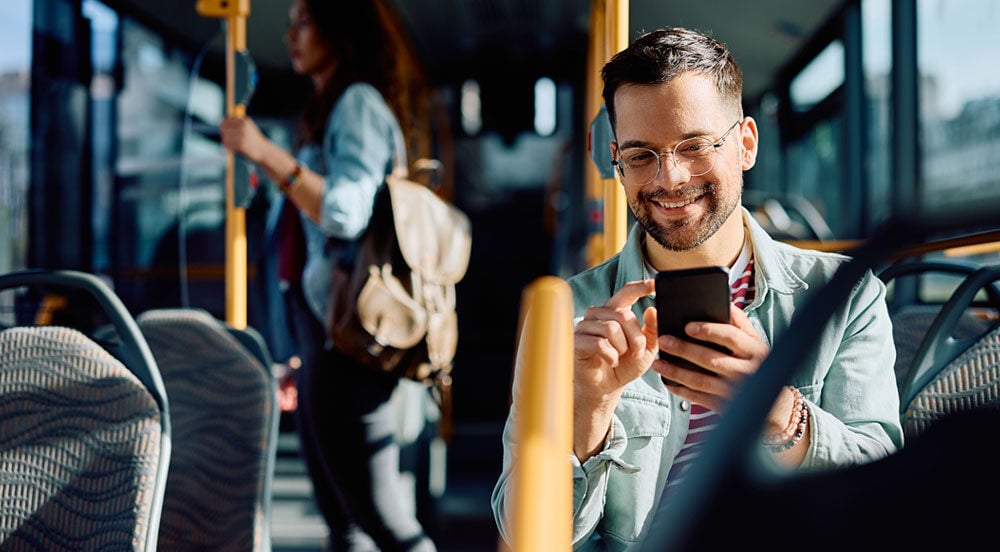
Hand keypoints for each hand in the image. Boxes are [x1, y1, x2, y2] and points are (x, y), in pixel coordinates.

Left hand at [219, 116, 268, 162]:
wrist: (263, 151)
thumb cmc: (254, 139)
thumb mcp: (249, 127)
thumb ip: (238, 122)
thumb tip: (224, 120)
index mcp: (244, 122)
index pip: (227, 121)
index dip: (223, 124)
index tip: (223, 128)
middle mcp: (243, 128)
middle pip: (225, 129)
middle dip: (224, 133)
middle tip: (225, 136)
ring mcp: (242, 137)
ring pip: (226, 137)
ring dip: (225, 140)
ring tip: (228, 142)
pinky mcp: (241, 146)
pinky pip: (229, 145)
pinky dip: (228, 146)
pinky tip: (231, 148)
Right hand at [573, 279, 657, 408]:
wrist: (606, 387)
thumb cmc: (624, 366)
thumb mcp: (645, 350)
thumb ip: (652, 331)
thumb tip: (653, 310)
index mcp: (614, 311)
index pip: (626, 293)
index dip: (640, 287)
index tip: (654, 284)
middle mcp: (598, 314)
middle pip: (622, 315)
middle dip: (635, 337)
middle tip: (637, 353)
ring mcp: (585, 326)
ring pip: (611, 328)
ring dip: (622, 347)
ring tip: (620, 357)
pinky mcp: (577, 341)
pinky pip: (599, 344)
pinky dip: (610, 356)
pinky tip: (611, 362)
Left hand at [652, 303, 769, 411]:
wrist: (775, 405)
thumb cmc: (758, 364)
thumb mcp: (755, 343)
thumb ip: (739, 323)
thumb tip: (724, 302)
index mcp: (755, 350)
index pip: (731, 337)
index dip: (709, 331)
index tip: (688, 326)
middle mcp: (748, 371)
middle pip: (711, 359)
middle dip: (684, 349)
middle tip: (663, 340)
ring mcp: (736, 391)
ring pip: (701, 381)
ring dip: (677, 371)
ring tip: (658, 362)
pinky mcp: (726, 406)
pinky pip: (699, 398)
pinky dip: (682, 390)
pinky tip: (668, 381)